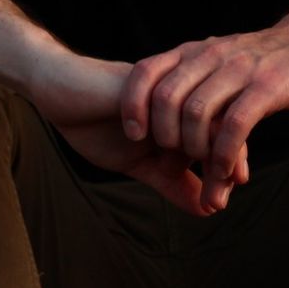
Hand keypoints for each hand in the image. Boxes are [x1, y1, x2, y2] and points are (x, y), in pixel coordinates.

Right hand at [28, 47, 246, 216]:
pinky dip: (158, 123)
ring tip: (171, 170)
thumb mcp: (142, 164)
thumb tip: (209, 210)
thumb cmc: (99, 126)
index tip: (218, 203)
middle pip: (223, 128)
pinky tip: (137, 137)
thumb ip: (175, 183)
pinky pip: (165, 99)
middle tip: (214, 200)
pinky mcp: (144, 77)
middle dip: (221, 168)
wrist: (59, 93)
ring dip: (191, 148)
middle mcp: (184, 99)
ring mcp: (166, 86)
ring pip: (200, 115)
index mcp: (188, 118)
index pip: (226, 140)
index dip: (228, 172)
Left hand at [119, 23, 288, 196]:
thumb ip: (192, 92)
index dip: (133, 105)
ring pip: (198, 112)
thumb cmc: (259, 63)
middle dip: (165, 137)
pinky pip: (235, 124)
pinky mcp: (267, 87)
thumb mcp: (217, 66)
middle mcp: (210, 56)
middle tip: (175, 161)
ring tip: (204, 169)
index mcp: (193, 51)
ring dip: (195, 150)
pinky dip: (225, 154)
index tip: (134, 136)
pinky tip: (227, 171)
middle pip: (167, 97)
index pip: (146, 72)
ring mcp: (239, 70)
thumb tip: (163, 133)